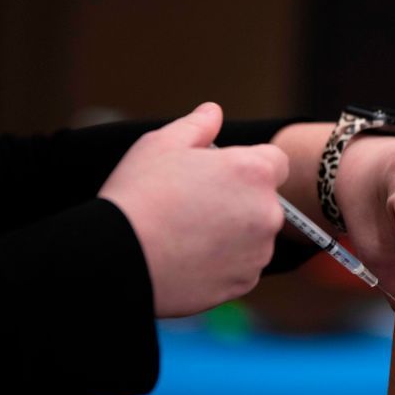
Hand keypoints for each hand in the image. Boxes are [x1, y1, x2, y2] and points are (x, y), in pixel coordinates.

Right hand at [99, 102, 288, 317]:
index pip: (275, 162)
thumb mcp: (162, 144)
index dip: (249, 165)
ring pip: (254, 235)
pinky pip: (242, 267)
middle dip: (239, 199)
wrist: (119, 257)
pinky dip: (224, 263)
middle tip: (195, 204)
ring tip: (188, 232)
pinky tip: (190, 256)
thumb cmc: (140, 195)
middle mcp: (268, 212)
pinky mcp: (245, 282)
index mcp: (254, 172)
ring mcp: (259, 251)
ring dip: (234, 233)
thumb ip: (197, 126)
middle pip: (264, 200)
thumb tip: (214, 112)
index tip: (221, 174)